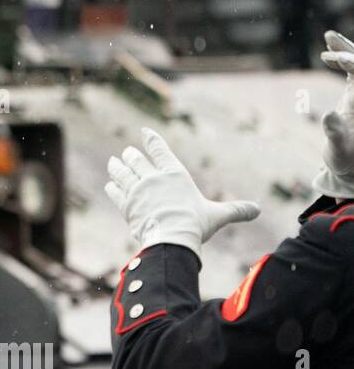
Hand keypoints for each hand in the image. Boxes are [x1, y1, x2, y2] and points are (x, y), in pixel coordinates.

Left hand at [104, 127, 258, 262]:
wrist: (172, 238)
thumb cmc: (196, 224)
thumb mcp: (217, 215)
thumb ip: (235, 210)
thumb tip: (258, 210)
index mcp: (175, 175)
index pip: (161, 151)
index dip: (152, 140)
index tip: (145, 131)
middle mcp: (153, 179)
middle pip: (137, 161)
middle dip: (131, 155)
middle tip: (126, 152)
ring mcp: (137, 191)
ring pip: (123, 174)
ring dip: (117, 167)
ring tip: (113, 162)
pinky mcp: (126, 205)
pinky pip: (116, 193)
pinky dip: (113, 187)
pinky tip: (111, 184)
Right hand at [315, 29, 353, 198]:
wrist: (350, 166)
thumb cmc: (347, 160)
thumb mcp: (339, 150)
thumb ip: (335, 133)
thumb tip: (328, 116)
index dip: (353, 64)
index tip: (333, 59)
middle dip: (350, 51)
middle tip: (329, 39)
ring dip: (346, 50)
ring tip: (328, 37)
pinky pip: (352, 71)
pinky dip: (341, 61)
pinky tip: (326, 57)